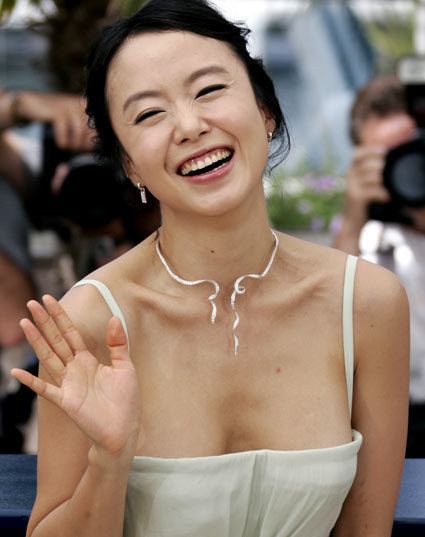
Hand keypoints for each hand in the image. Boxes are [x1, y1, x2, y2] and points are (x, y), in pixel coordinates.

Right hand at [11, 296, 142, 456]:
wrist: (123, 431)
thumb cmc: (125, 401)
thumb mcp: (125, 367)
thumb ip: (118, 344)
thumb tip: (114, 318)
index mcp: (88, 360)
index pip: (71, 332)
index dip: (60, 316)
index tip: (48, 299)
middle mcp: (75, 369)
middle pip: (56, 340)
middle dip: (45, 322)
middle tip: (32, 303)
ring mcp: (68, 384)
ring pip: (48, 358)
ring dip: (36, 341)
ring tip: (25, 324)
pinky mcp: (66, 401)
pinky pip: (45, 389)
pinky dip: (31, 381)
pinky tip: (16, 373)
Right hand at [14, 91, 93, 150]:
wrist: (31, 105)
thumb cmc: (54, 118)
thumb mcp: (73, 123)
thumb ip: (86, 132)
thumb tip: (95, 149)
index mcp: (89, 107)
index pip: (100, 130)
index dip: (93, 143)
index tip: (85, 150)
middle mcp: (82, 104)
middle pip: (91, 133)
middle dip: (83, 146)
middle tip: (74, 149)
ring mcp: (70, 106)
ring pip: (80, 133)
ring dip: (73, 145)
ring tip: (67, 147)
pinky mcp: (58, 111)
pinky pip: (65, 132)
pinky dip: (63, 142)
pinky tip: (60, 143)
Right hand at [342, 146, 389, 230]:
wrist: (351, 222)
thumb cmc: (361, 203)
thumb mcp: (362, 185)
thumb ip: (370, 174)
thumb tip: (385, 164)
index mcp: (351, 171)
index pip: (357, 154)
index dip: (370, 150)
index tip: (384, 152)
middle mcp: (349, 177)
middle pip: (367, 164)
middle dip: (381, 166)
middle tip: (390, 172)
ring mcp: (351, 187)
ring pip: (371, 177)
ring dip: (384, 180)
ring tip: (391, 186)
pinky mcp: (355, 198)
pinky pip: (373, 191)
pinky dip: (382, 194)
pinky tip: (387, 197)